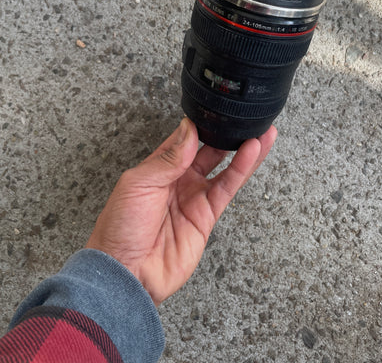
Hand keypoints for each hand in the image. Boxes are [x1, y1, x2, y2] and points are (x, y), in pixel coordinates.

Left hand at [86, 118, 276, 304]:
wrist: (126, 272)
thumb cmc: (120, 228)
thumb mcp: (138, 183)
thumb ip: (168, 157)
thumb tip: (188, 129)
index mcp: (157, 168)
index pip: (183, 140)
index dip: (200, 125)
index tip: (215, 110)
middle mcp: (178, 180)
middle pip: (208, 151)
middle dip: (225, 134)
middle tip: (243, 117)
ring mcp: (194, 198)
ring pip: (225, 167)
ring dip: (243, 149)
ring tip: (261, 130)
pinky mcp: (207, 216)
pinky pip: (228, 188)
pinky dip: (242, 169)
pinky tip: (253, 152)